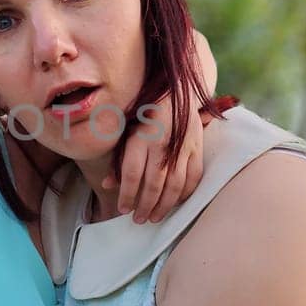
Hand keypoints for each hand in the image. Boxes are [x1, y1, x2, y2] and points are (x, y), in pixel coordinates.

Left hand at [106, 28, 217, 223]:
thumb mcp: (125, 126)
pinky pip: (194, 176)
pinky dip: (185, 193)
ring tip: (154, 218)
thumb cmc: (142, 108)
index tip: (122, 208)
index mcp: (143, 134)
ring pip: (176, 184)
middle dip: (145, 205)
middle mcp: (164, 141)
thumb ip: (117, 155)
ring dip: (165, 205)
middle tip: (138, 220)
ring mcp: (184, 145)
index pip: (133, 173)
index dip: (127, 194)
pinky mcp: (198, 146)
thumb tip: (108, 185)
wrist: (176, 84)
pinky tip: (176, 203)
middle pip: (154, 183)